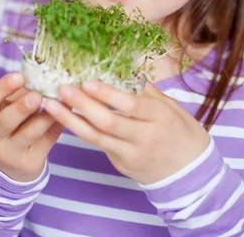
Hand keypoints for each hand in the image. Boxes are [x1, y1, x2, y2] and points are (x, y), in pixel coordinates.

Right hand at [0, 73, 63, 181]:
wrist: (12, 163)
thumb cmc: (13, 124)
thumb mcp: (9, 108)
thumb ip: (23, 92)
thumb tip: (49, 72)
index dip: (2, 88)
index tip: (20, 76)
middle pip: (5, 121)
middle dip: (21, 108)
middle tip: (37, 96)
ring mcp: (10, 152)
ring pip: (28, 134)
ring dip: (45, 117)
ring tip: (58, 103)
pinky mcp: (29, 162)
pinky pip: (46, 141)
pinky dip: (57, 125)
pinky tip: (67, 114)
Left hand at [44, 80, 209, 184]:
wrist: (191, 173)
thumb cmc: (182, 132)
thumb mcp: (171, 107)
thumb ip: (147, 92)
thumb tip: (123, 69)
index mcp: (160, 118)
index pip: (130, 105)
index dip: (107, 94)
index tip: (87, 81)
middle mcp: (144, 138)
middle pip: (109, 122)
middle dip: (82, 105)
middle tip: (63, 89)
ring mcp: (131, 155)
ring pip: (97, 137)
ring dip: (71, 120)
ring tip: (51, 105)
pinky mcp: (122, 165)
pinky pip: (99, 145)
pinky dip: (81, 131)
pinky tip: (66, 118)